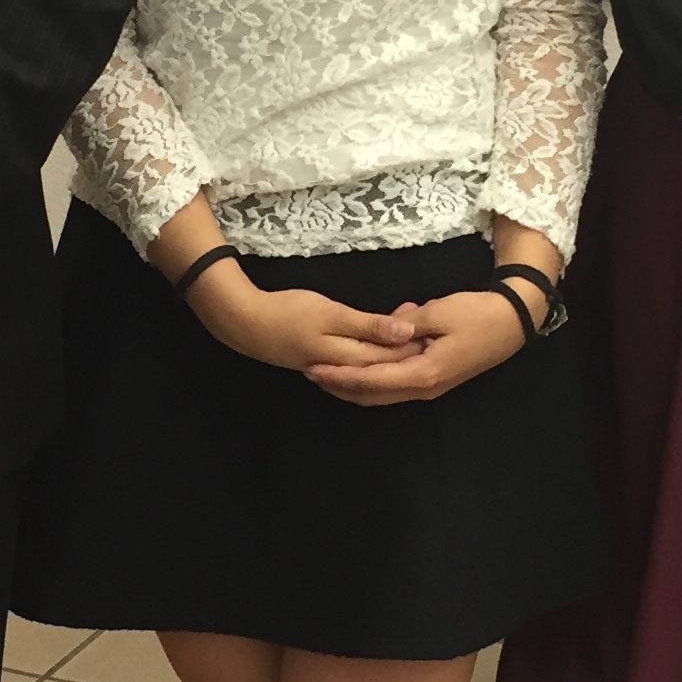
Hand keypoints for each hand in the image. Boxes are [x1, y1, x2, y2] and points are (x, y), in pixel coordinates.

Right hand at [187, 264, 426, 378]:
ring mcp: (329, 368)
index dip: (415, 345)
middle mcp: (343, 369)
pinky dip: (370, 358)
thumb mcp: (331, 314)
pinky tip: (378, 353)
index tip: (438, 333)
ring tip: (413, 343)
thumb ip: (369, 325)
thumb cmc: (287, 313)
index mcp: (349, 358)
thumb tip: (407, 334)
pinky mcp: (319, 362)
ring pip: (370, 366)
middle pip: (384, 363)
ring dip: (390, 356)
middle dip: (407, 351)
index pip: (392, 356)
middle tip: (432, 335)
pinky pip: (354, 365)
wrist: (243, 323)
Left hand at [304, 285, 529, 404]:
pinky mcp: (432, 379)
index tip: (315, 367)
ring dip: (353, 385)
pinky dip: (372, 379)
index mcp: (423, 373)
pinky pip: (394, 384)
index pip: (372, 379)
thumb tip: (383, 326)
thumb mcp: (439, 312)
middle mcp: (423, 388)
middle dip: (340, 385)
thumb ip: (406, 323)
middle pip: (372, 394)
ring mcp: (428, 387)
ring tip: (324, 372)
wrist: (512, 323)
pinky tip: (355, 367)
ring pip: (382, 393)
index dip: (341, 375)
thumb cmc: (478, 316)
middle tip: (310, 372)